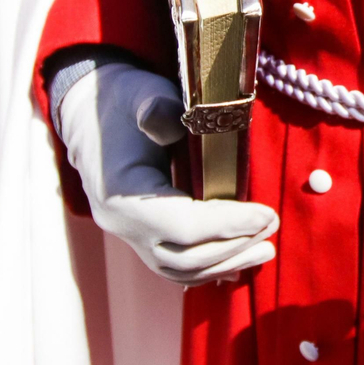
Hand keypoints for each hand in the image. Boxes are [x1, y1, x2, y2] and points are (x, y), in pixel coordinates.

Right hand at [56, 63, 277, 285]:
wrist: (92, 117)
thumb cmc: (122, 103)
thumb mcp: (139, 95)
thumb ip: (158, 108)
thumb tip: (184, 121)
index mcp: (120, 193)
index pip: (181, 224)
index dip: (227, 224)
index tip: (266, 214)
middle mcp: (121, 224)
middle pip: (184, 257)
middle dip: (234, 246)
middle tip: (272, 226)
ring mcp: (129, 236)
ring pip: (181, 269)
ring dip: (227, 262)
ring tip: (265, 249)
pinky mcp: (141, 237)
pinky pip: (176, 266)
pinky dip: (210, 267)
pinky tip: (240, 259)